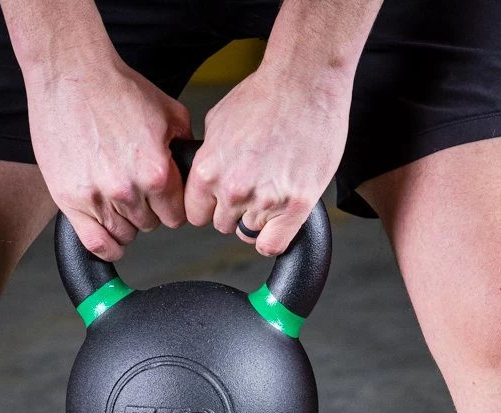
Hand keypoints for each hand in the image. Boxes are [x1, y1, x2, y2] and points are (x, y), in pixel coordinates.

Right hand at [25, 56, 191, 259]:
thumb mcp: (168, 113)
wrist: (70, 74)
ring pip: (124, 235)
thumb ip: (185, 148)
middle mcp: (128, 189)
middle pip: (150, 225)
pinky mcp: (70, 201)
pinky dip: (108, 246)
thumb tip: (192, 172)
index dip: (172, 207)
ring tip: (118, 200)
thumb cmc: (114, 88)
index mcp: (156, 171)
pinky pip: (96, 243)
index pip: (176, 215)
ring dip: (125, 223)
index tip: (164, 201)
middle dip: (148, 211)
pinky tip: (111, 237)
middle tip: (136, 189)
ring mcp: (97, 197)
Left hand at [184, 63, 350, 255]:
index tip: (222, 200)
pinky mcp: (295, 205)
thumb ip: (209, 157)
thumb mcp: (218, 122)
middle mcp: (232, 190)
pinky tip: (280, 220)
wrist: (304, 80)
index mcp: (208, 170)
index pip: (196, 214)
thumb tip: (205, 176)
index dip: (210, 207)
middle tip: (256, 186)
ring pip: (250, 232)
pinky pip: (273, 245)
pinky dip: (275, 237)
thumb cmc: (266, 93)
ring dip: (260, 218)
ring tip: (275, 187)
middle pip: (223, 225)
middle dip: (236, 211)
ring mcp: (264, 200)